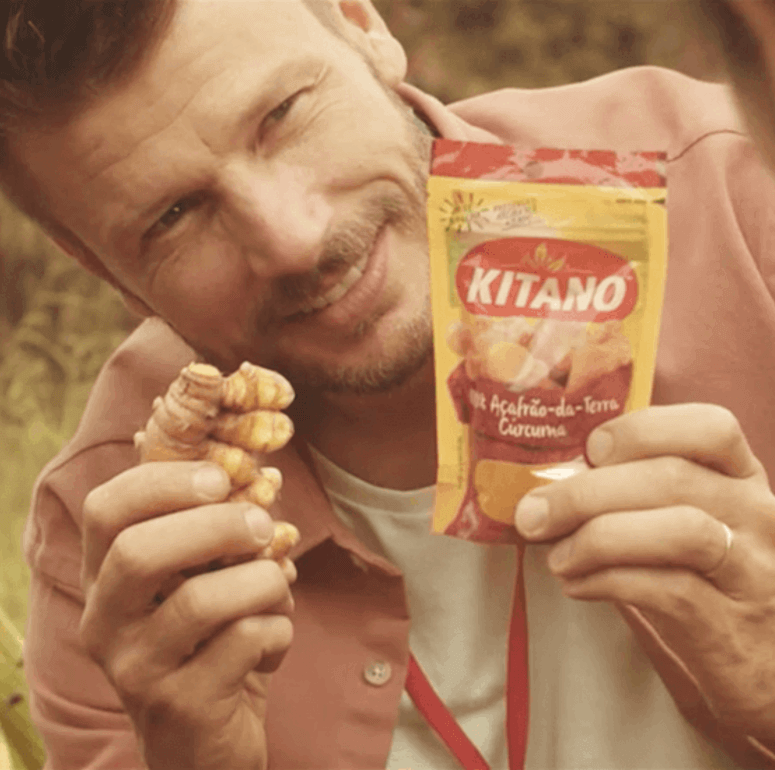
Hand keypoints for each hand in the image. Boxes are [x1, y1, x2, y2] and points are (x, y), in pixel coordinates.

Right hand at [79, 461, 295, 769]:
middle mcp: (105, 623)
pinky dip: (279, 629)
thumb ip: (208, 527)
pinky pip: (245, 642)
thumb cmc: (210, 640)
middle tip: (264, 526)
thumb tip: (240, 456)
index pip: (105, 509)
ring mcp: (136, 670)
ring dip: (262, 581)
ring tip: (277, 588)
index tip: (221, 477)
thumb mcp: (202, 579)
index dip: (164, 481)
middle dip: (219, 526)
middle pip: (141, 552)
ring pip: (202, 601)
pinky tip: (275, 642)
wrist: (208, 742)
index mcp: (106, 579)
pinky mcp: (180, 706)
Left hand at [514, 404, 774, 740]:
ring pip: (677, 531)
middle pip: (672, 479)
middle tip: (533, 512)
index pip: (711, 427)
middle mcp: (756, 514)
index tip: (589, 448)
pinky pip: (666, 590)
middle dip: (587, 492)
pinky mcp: (730, 623)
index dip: (642, 430)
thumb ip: (636, 488)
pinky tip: (575, 584)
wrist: (759, 658)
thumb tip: (547, 483)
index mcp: (739, 476)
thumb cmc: (704, 572)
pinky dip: (607, 581)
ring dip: (597, 537)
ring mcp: (750, 569)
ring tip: (556, 555)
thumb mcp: (687, 516)